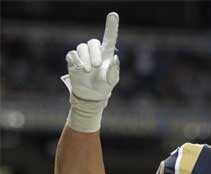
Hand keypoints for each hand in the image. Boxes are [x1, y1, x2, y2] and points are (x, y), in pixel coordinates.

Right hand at [61, 12, 119, 131]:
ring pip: (82, 48)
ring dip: (85, 59)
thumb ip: (113, 71)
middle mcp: (95, 51)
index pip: (110, 37)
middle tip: (96, 66)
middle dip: (94, 54)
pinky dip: (75, 60)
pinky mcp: (73, 59)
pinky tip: (79, 68)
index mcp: (107, 54)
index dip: (111, 26)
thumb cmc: (104, 86)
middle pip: (93, 43)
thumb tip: (113, 58)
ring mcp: (83, 55)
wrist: (91, 95)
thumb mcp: (112, 81)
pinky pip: (72, 54)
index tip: (113, 14)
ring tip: (87, 71)